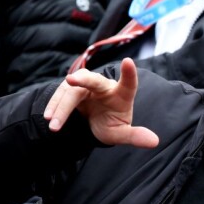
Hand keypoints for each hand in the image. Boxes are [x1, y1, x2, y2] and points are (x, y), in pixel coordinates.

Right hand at [44, 58, 158, 147]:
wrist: (93, 122)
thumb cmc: (111, 124)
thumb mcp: (121, 133)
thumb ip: (135, 136)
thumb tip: (155, 142)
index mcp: (122, 94)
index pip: (128, 82)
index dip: (128, 73)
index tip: (128, 61)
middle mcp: (104, 86)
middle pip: (94, 80)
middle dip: (83, 79)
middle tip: (71, 80)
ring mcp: (86, 85)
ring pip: (72, 91)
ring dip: (61, 106)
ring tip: (53, 125)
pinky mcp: (71, 88)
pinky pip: (61, 94)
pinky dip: (54, 105)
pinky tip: (49, 117)